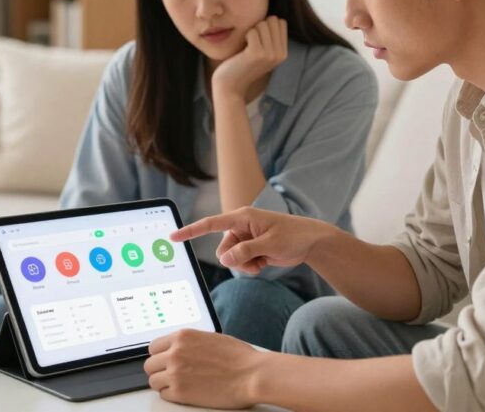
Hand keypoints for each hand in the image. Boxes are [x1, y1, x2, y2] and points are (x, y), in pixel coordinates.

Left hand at [144, 329, 263, 408]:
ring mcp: (176, 373)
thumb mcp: (209, 338)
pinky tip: (185, 392)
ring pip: (153, 380)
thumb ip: (189, 343)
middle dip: (159, 369)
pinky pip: (164, 394)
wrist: (251, 374)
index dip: (160, 355)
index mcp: (182, 337)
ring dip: (163, 383)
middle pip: (150, 364)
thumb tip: (178, 348)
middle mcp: (175, 353)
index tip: (165, 360)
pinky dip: (171, 394)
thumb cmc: (238, 357)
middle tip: (170, 374)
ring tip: (178, 384)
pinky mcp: (180, 392)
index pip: (154, 347)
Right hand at [170, 207, 335, 274]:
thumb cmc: (293, 235)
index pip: (211, 224)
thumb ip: (245, 251)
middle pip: (222, 249)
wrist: (311, 242)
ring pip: (230, 259)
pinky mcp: (251, 249)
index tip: (173, 236)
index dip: (191, 231)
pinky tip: (265, 263)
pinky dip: (250, 267)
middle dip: (235, 259)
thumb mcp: (269, 245)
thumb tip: (225, 260)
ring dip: (244, 265)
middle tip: (255, 260)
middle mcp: (241, 227)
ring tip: (262, 261)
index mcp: (242, 217)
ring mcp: (245, 239)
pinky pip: (240, 263)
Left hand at [211, 16, 287, 99]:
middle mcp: (280, 54)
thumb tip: (273, 17)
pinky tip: (243, 49)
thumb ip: (271, 37)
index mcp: (283, 53)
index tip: (258, 39)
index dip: (267, 25)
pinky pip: (252, 31)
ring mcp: (270, 54)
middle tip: (251, 42)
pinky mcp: (257, 53)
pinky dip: (245, 36)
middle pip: (273, 20)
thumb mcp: (262, 52)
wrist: (230, 85)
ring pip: (262, 24)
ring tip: (247, 46)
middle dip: (259, 26)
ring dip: (251, 31)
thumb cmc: (242, 64)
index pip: (280, 22)